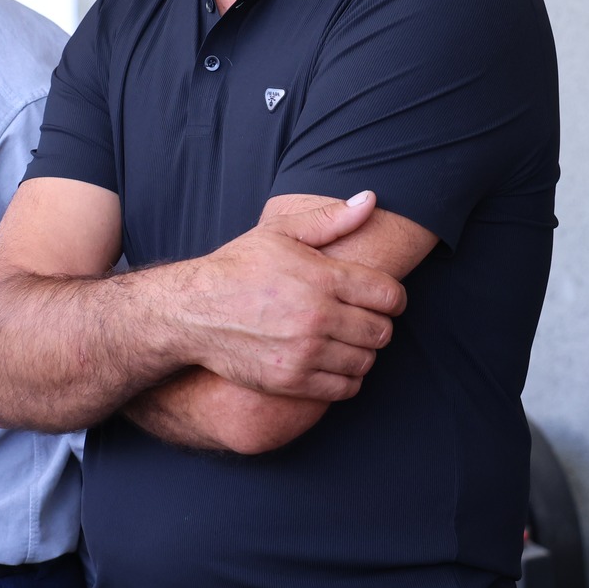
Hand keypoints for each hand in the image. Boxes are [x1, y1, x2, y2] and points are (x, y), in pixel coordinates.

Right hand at [170, 192, 408, 401]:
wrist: (194, 311)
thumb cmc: (238, 266)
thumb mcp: (280, 231)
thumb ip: (330, 218)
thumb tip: (371, 199)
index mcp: (323, 278)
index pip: (389, 295)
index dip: (394, 299)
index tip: (384, 300)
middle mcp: (318, 317)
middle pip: (382, 331)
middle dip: (378, 325)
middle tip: (363, 320)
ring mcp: (305, 352)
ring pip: (366, 361)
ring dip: (362, 352)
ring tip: (346, 341)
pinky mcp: (292, 381)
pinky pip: (344, 388)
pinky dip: (347, 378)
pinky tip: (334, 363)